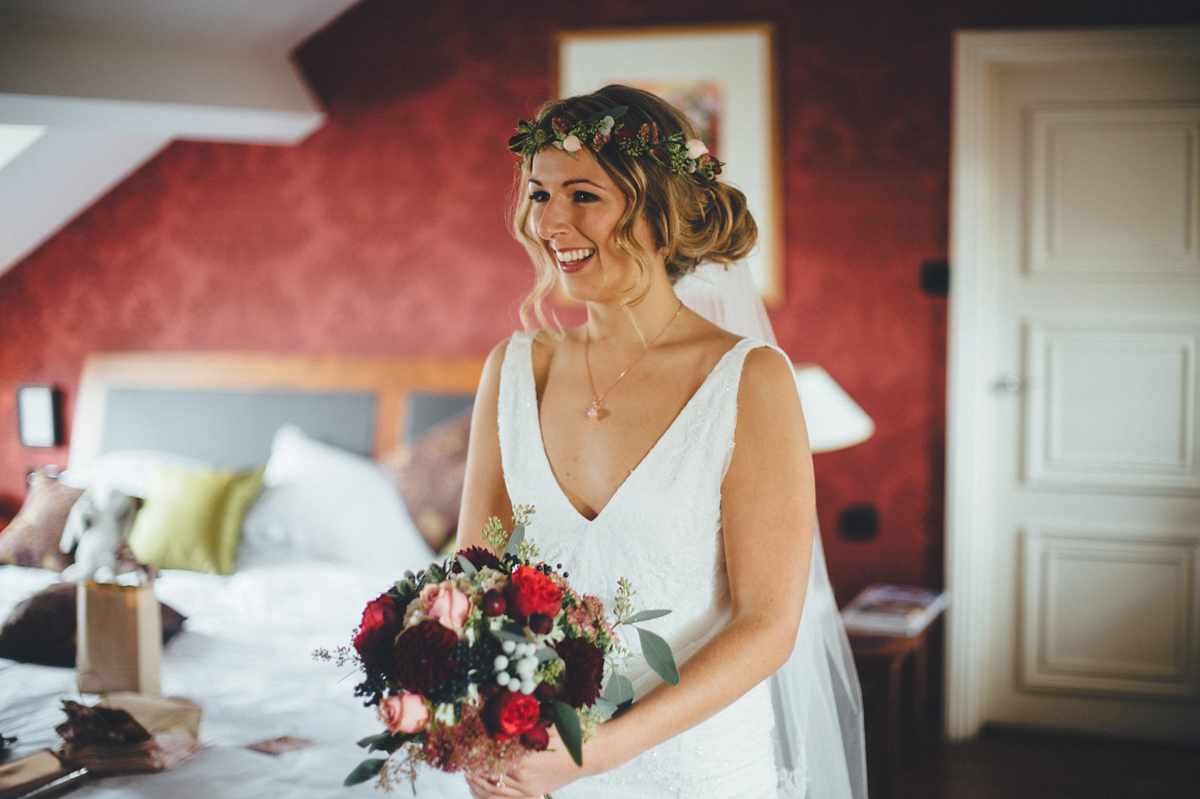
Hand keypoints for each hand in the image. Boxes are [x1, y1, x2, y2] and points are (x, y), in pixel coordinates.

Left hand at [465, 726, 588, 797]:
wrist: (593, 753)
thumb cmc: (571, 735)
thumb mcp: (545, 724)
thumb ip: (520, 725)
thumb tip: (496, 721)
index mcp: (524, 761)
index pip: (489, 759)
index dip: (474, 753)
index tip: (463, 744)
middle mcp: (523, 779)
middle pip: (488, 776)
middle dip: (472, 768)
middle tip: (460, 758)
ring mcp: (528, 790)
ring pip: (494, 791)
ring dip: (477, 783)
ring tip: (466, 774)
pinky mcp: (533, 794)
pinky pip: (505, 798)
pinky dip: (490, 794)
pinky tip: (482, 787)